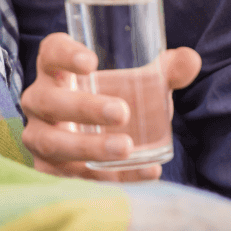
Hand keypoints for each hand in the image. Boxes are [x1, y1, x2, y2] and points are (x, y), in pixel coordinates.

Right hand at [19, 32, 200, 181]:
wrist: (99, 139)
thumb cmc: (115, 98)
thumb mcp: (139, 82)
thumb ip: (166, 70)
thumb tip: (189, 60)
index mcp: (56, 69)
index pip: (51, 52)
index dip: (65, 54)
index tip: (92, 62)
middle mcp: (40, 100)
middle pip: (50, 101)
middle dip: (84, 107)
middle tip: (122, 111)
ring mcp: (40, 137)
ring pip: (53, 143)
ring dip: (88, 147)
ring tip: (126, 147)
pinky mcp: (49, 170)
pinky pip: (74, 176)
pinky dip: (110, 178)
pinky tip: (145, 172)